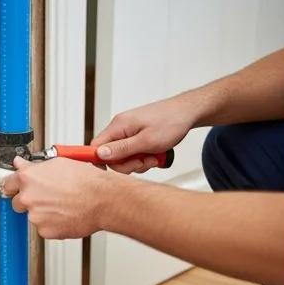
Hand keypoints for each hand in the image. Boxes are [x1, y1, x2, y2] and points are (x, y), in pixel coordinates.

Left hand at [1, 157, 118, 238]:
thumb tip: (21, 163)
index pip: (7, 183)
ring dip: (43, 211)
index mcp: (29, 178)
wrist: (103, 199)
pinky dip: (53, 222)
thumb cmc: (87, 180)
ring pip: (33, 215)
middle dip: (28, 199)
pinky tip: (66, 213)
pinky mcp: (45, 231)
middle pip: (17, 202)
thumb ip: (35, 166)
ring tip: (63, 204)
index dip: (14, 185)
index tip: (15, 187)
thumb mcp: (60, 163)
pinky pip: (44, 227)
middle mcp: (28, 197)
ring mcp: (35, 216)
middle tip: (47, 196)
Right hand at [91, 91, 205, 173]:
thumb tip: (99, 154)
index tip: (108, 172)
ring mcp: (130, 131)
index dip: (99, 161)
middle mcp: (121, 127)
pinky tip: (155, 154)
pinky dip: (144, 157)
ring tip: (154, 157)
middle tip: (144, 161)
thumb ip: (122, 149)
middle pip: (111, 155)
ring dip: (139, 162)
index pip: (95, 146)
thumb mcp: (147, 141)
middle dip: (128, 164)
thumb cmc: (171, 122)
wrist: (188, 113)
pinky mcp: (138, 135)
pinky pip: (134, 152)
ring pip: (124, 156)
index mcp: (119, 125)